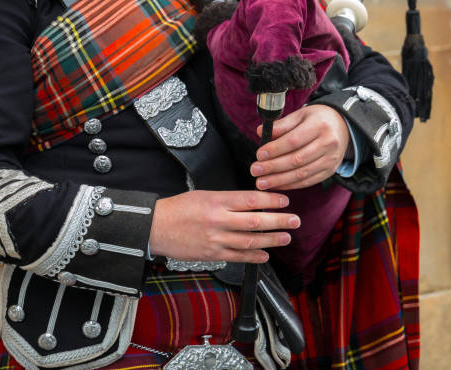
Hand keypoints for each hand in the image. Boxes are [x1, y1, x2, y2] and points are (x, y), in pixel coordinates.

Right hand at [149, 190, 299, 262]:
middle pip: (256, 221)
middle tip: (295, 220)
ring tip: (286, 237)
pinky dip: (254, 257)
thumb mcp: (202, 194)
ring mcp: (216, 239)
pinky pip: (238, 256)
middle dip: (279, 221)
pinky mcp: (212, 254)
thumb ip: (226, 199)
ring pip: (251, 241)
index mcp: (216, 201)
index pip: (250, 199)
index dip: (271, 200)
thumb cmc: (177, 208)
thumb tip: (251, 202)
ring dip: (272, 240)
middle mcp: (218, 220)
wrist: (155, 227)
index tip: (285, 200)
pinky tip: (266, 255)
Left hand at [250, 105, 351, 189]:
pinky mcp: (329, 171)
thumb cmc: (316, 119)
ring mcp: (330, 159)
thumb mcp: (300, 115)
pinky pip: (308, 181)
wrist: (342, 126)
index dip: (275, 149)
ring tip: (261, 182)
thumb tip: (260, 132)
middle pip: (297, 159)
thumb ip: (281, 124)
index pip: (293, 140)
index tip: (259, 155)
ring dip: (279, 180)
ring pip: (302, 174)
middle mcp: (328, 143)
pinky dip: (290, 185)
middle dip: (273, 167)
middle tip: (255, 170)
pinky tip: (275, 185)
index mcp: (319, 126)